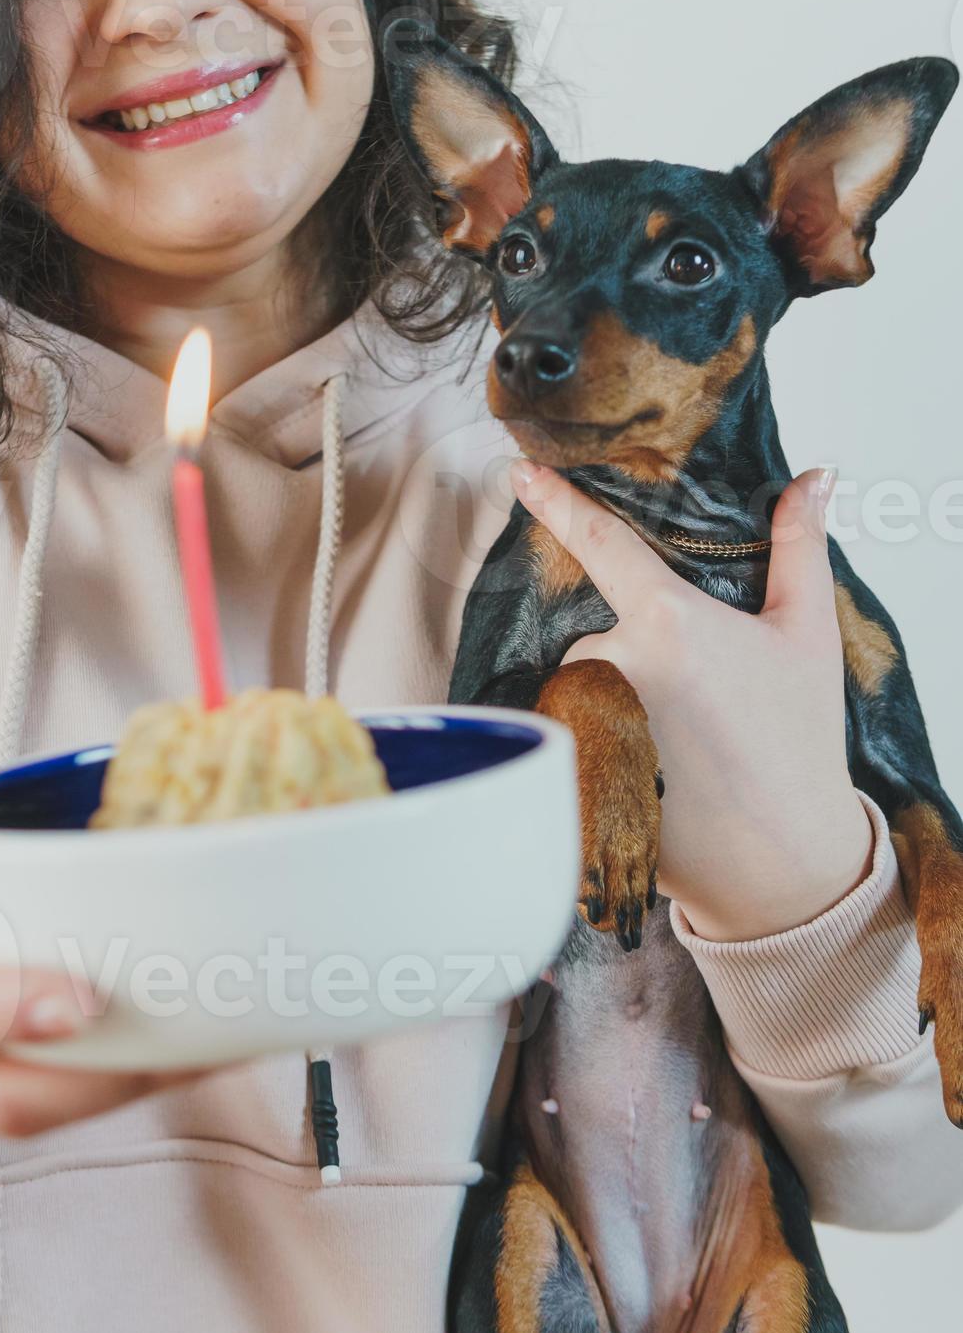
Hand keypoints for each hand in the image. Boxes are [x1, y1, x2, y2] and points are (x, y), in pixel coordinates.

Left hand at [509, 461, 874, 941]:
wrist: (781, 861)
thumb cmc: (798, 743)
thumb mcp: (808, 636)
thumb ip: (800, 548)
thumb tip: (814, 478)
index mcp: (669, 621)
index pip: (602, 543)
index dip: (557, 501)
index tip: (519, 471)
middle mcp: (617, 664)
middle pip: (597, 635)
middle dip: (634, 658)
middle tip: (697, 706)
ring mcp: (587, 719)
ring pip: (582, 686)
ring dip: (615, 704)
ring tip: (677, 748)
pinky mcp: (570, 769)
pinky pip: (569, 733)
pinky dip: (600, 746)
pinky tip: (650, 775)